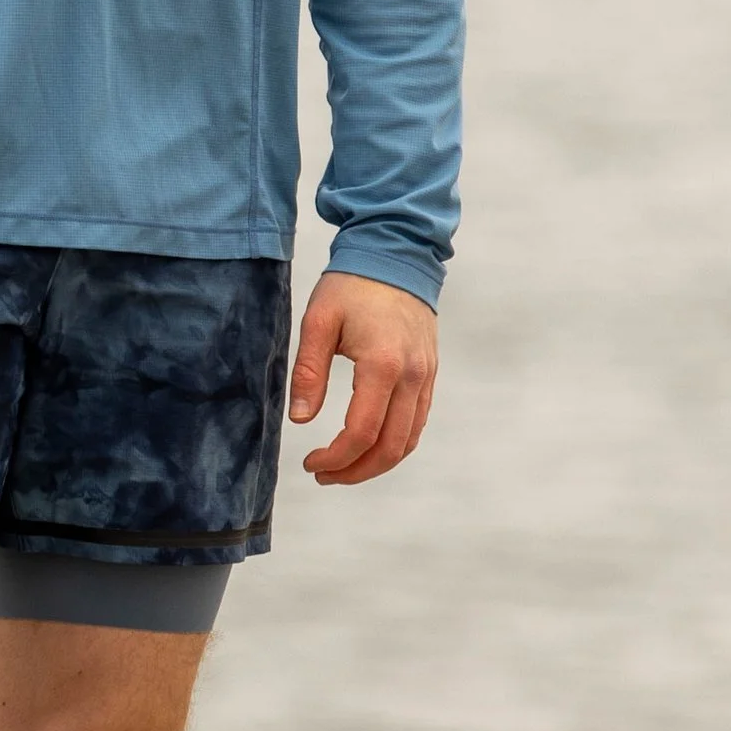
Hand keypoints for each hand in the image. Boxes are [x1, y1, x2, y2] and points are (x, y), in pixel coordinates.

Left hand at [288, 273, 437, 486]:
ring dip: (376, 464)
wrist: (395, 255)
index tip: (310, 462)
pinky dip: (394, 444)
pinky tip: (368, 445)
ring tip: (343, 468)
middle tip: (323, 475)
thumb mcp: (318, 321)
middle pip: (391, 448)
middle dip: (356, 472)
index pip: (362, 432)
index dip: (335, 458)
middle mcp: (413, 377)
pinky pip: (417, 423)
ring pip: (408, 441)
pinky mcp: (429, 374)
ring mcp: (426, 377)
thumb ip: (309, 372)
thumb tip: (301, 420)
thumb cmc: (351, 286)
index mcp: (383, 365)